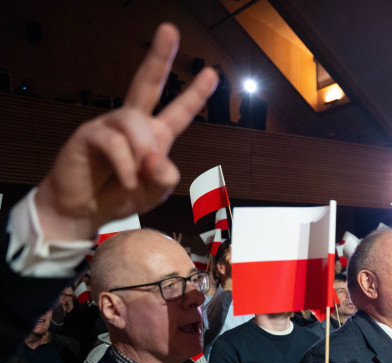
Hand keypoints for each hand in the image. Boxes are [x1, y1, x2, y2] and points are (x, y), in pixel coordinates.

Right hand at [34, 24, 217, 241]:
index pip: (179, 111)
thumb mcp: (154, 192)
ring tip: (138, 176)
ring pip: (134, 120)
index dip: (196, 94)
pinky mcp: (88, 134)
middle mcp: (133, 124)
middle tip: (170, 30)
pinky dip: (126, 164)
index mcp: (155, 136)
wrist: (83, 210)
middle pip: (147, 83)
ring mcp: (110, 126)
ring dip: (141, 150)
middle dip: (159, 57)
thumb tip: (159, 159)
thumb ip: (164, 177)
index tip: (213, 73)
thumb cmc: (120, 196)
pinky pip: (114, 141)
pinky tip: (128, 180)